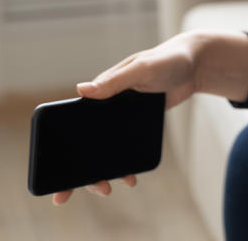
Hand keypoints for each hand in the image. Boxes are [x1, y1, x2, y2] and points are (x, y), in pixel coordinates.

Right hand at [51, 32, 199, 204]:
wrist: (194, 66)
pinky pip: (126, 148)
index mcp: (101, 90)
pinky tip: (129, 176)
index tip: (54, 170)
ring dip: (104, 170)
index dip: (62, 145)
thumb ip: (114, 81)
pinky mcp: (138, 125)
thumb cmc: (166, 59)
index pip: (74, 121)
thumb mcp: (141, 69)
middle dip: (82, 170)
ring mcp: (122, 118)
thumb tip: (81, 90)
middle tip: (91, 187)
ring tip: (110, 188)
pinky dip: (124, 164)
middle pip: (87, 141)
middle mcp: (107, 106)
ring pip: (106, 149)